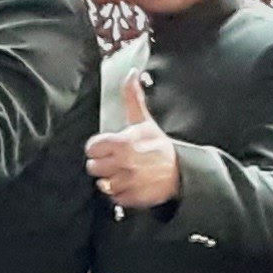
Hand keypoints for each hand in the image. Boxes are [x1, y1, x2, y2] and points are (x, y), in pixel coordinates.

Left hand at [83, 71, 180, 209]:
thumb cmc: (159, 146)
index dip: (98, 147)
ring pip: (102, 183)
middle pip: (93, 167)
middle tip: (115, 160)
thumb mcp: (144, 121)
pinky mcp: (132, 198)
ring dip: (110, 179)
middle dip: (102, 163)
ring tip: (121, 172)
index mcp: (123, 143)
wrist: (181, 171)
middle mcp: (123, 163)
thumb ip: (132, 97)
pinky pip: (113, 198)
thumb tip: (131, 74)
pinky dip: (119, 193)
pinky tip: (128, 183)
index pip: (91, 148)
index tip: (106, 147)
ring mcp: (127, 182)